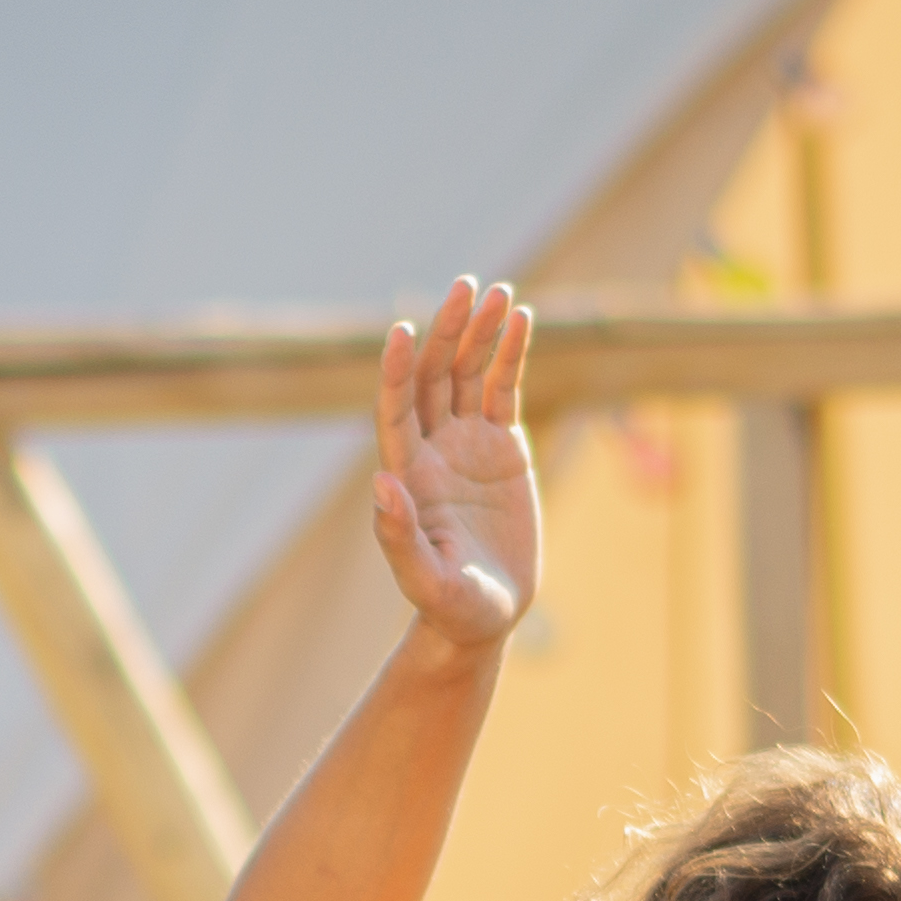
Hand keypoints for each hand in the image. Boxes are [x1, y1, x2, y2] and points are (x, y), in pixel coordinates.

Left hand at [365, 277, 540, 657]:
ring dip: (480, 333)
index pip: (397, 407)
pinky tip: (521, 319)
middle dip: (448, 332)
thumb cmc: (450, 604)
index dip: (399, 370)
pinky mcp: (504, 446)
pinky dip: (512, 355)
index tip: (404, 331)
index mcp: (407, 472)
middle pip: (435, 376)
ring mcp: (468, 443)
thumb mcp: (425, 579)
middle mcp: (433, 448)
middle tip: (466, 288)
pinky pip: (505, 390)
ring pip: (470, 374)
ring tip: (498, 293)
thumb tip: (379, 484)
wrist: (486, 613)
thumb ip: (399, 535)